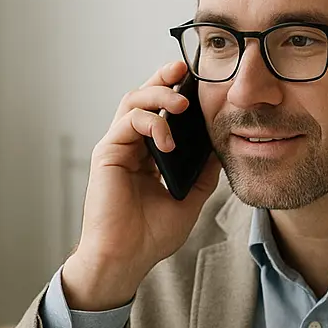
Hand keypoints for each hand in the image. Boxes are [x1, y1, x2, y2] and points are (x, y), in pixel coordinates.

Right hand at [62, 60, 221, 310]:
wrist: (127, 258)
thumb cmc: (151, 235)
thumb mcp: (190, 199)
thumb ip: (203, 173)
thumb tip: (220, 147)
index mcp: (148, 155)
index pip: (160, 113)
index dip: (175, 93)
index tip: (197, 82)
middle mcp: (130, 146)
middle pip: (143, 98)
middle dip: (163, 79)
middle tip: (184, 69)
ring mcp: (117, 148)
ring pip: (133, 102)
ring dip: (158, 95)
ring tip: (182, 103)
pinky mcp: (107, 154)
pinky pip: (128, 123)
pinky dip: (151, 124)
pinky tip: (168, 141)